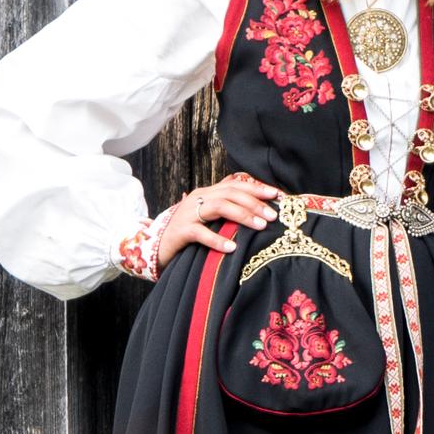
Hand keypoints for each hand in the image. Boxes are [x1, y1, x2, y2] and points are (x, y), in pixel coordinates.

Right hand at [149, 173, 281, 268]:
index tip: (278, 195)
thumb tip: (254, 205)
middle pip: (231, 193)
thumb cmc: (188, 233)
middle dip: (255, 203)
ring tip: (260, 226)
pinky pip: (200, 233)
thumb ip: (226, 208)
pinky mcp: (181, 231)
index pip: (236, 185)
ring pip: (219, 207)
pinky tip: (232, 248)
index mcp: (207, 193)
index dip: (257, 188)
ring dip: (242, 215)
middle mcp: (199, 198)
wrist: (156, 246)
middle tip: (272, 215)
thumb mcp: (208, 218)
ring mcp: (188, 214)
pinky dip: (217, 240)